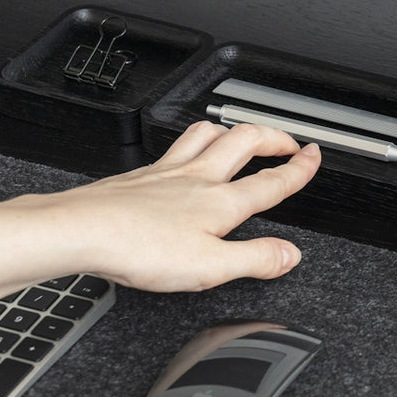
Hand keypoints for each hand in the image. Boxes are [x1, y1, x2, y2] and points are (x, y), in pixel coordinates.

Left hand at [53, 121, 321, 291]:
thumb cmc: (138, 247)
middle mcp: (199, 177)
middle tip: (288, 142)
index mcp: (221, 202)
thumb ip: (254, 259)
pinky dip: (195, 139)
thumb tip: (289, 254)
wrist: (83, 230)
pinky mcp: (143, 174)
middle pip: (246, 141)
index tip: (313, 157)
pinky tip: (188, 152)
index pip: (272, 181)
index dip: (299, 168)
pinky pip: (178, 143)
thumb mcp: (209, 268)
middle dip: (274, 137)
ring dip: (234, 129)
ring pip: (210, 133)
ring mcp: (169, 171)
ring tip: (244, 134)